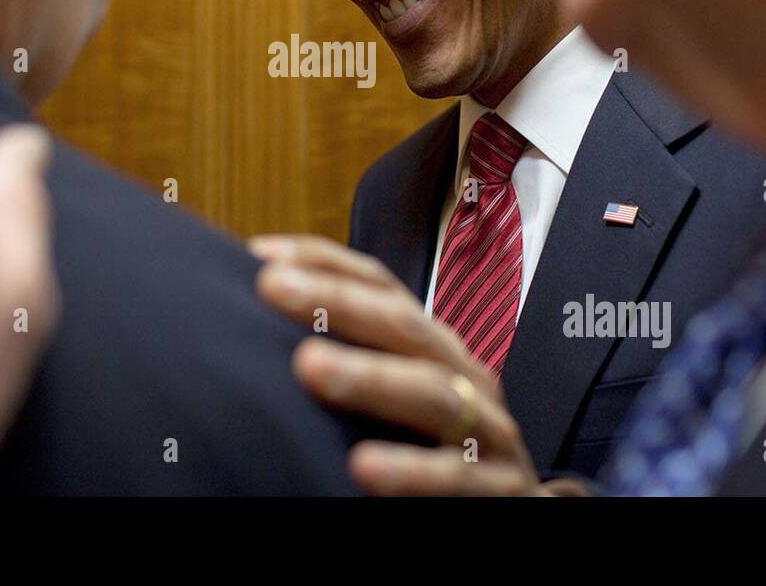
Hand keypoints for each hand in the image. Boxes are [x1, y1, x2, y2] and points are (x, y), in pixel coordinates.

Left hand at [251, 234, 588, 495]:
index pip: (383, 289)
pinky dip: (413, 471)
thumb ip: (345, 362)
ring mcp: (488, 433)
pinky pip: (458, 479)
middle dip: (338, 301)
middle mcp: (465, 378)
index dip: (326, 264)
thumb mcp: (398, 401)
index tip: (260, 255)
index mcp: (433, 350)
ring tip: (308, 366)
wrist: (512, 511)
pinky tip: (365, 467)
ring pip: (434, 395)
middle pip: (404, 327)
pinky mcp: (502, 491)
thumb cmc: (438, 452)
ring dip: (370, 376)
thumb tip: (253, 326)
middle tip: (272, 286)